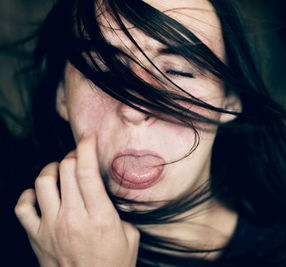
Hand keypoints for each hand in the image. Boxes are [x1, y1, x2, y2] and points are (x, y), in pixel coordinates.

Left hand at [15, 135, 138, 266]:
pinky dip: (29, 194)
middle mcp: (73, 218)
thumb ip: (118, 212)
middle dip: (73, 154)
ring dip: (53, 169)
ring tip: (61, 170)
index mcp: (100, 217)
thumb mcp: (130, 236)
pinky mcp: (36, 236)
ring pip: (43, 182)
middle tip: (79, 155)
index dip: (87, 148)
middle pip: (66, 170)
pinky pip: (23, 206)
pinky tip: (40, 193)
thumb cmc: (114, 265)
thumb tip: (107, 195)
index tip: (90, 137)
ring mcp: (51, 227)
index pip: (87, 172)